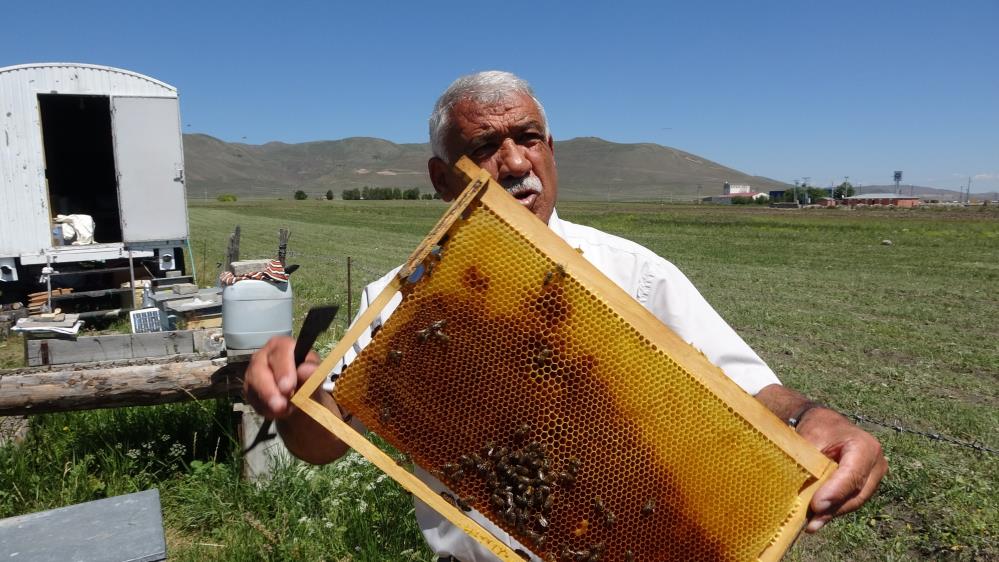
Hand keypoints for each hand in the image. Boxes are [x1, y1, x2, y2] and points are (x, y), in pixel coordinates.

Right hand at [243, 335, 319, 419]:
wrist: (300, 396)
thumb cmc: (308, 379)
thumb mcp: (316, 376)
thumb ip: (313, 372)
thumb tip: (307, 370)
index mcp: (282, 346)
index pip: (280, 351)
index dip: (284, 369)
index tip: (288, 387)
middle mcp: (264, 355)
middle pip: (259, 368)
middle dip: (269, 389)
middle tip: (281, 405)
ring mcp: (253, 371)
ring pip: (253, 385)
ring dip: (267, 401)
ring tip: (282, 411)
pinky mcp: (248, 388)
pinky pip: (252, 398)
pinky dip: (264, 408)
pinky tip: (276, 412)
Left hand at [796, 407, 887, 531]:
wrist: (826, 424)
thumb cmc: (817, 428)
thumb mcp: (811, 439)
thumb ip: (810, 462)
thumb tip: (804, 493)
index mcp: (865, 446)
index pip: (852, 475)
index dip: (835, 492)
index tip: (816, 506)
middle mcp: (876, 462)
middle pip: (856, 493)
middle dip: (833, 509)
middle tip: (811, 523)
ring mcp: (874, 476)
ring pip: (854, 501)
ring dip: (832, 513)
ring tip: (811, 525)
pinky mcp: (867, 485)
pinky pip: (852, 501)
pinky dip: (834, 510)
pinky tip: (817, 519)